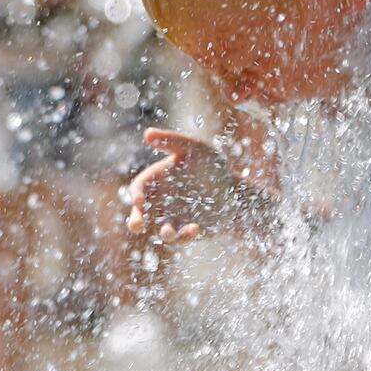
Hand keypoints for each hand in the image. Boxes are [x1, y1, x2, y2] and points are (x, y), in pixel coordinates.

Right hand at [125, 129, 231, 244]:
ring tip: (168, 231)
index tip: (139, 200)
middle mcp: (162, 200)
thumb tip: (147, 133)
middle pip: (140, 213)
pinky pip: (181, 237)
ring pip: (159, 229)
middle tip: (138, 225)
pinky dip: (186, 235)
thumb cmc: (212, 164)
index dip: (136, 194)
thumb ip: (171, 141)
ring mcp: (173, 217)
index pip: (139, 187)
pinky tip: (195, 228)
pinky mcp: (187, 230)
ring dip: (163, 232)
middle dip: (136, 221)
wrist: (235, 189)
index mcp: (158, 179)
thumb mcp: (193, 148)